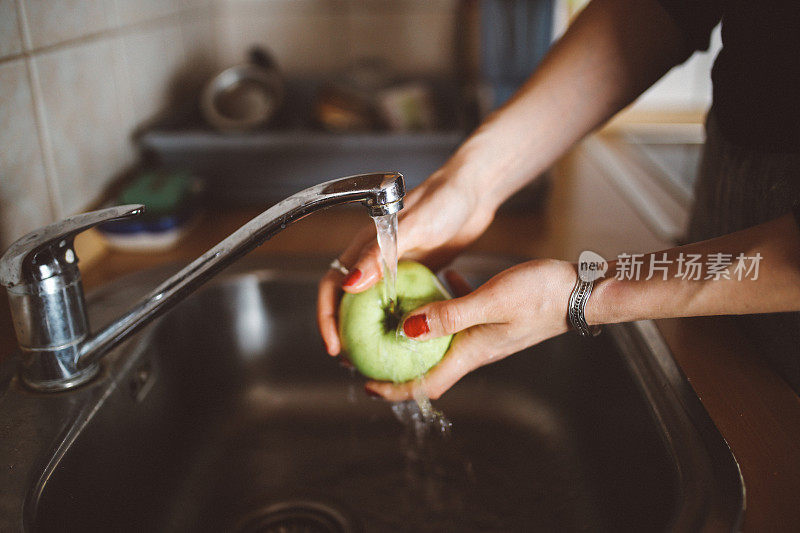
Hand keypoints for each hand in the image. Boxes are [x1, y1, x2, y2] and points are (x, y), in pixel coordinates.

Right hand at [317, 167, 496, 355]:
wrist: (473, 192)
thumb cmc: (444, 201)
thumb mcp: (412, 227)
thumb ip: (380, 254)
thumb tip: (349, 286)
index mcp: (364, 247)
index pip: (331, 285)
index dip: (325, 316)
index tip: (333, 344)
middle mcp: (375, 260)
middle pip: (346, 302)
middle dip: (343, 333)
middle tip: (350, 361)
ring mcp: (395, 269)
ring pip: (371, 307)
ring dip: (368, 332)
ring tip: (373, 359)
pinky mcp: (415, 275)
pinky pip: (399, 304)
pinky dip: (397, 323)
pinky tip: (407, 340)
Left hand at [365, 259, 575, 400]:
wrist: (583, 290)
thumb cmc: (542, 295)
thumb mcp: (490, 300)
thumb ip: (449, 315)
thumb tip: (407, 329)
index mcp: (473, 351)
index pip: (428, 384)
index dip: (396, 390)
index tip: (368, 385)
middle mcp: (477, 347)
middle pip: (430, 365)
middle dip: (399, 361)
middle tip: (371, 347)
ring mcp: (487, 333)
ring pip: (444, 339)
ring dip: (419, 333)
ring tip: (396, 315)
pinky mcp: (496, 316)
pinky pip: (463, 315)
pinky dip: (446, 304)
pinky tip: (444, 278)